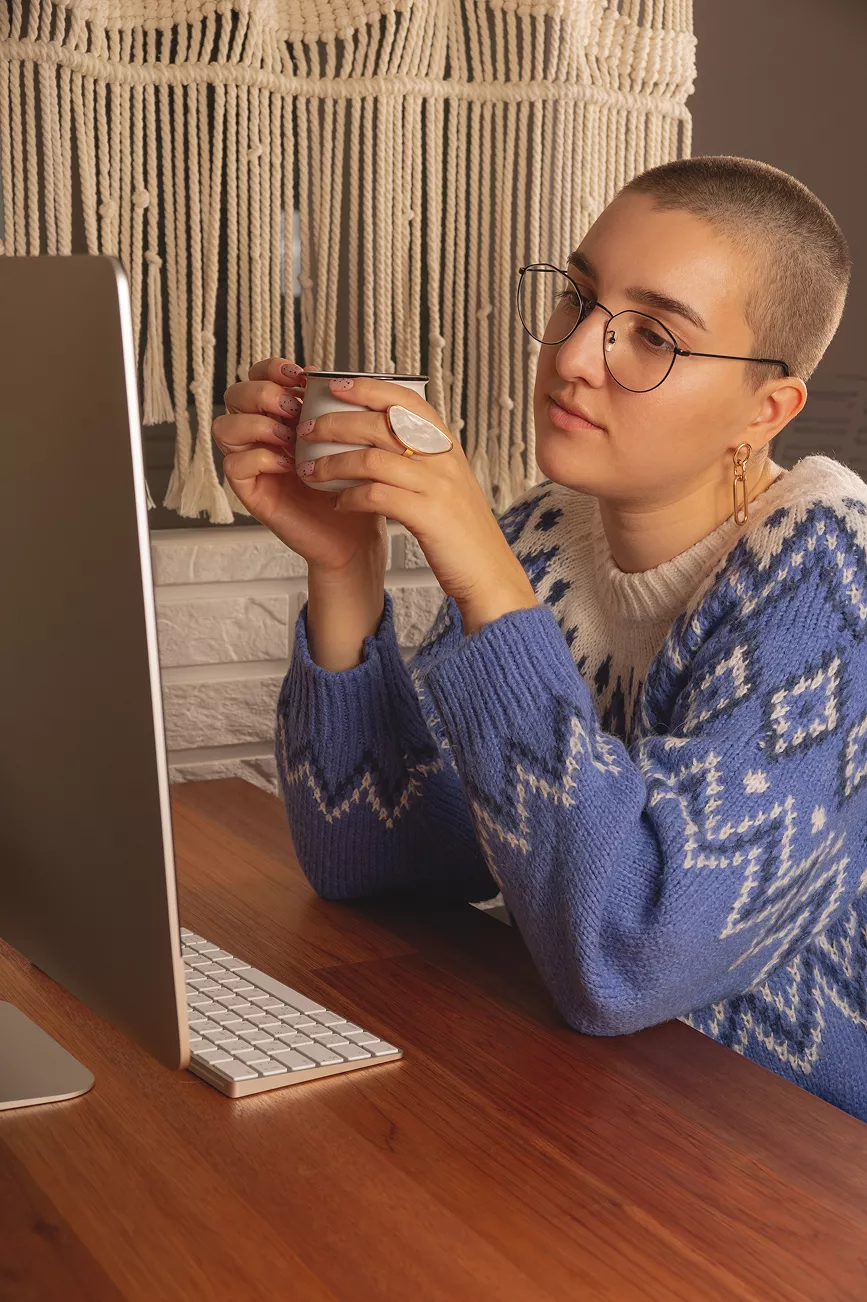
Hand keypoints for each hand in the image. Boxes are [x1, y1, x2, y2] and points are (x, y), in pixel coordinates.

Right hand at [212, 358, 387, 575]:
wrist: (356, 531)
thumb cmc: (354, 483)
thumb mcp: (348, 436)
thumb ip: (329, 405)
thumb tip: (317, 374)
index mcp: (281, 414)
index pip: (257, 375)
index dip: (271, 368)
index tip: (300, 376)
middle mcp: (260, 434)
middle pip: (234, 395)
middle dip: (263, 394)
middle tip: (295, 410)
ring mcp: (251, 462)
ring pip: (224, 426)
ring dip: (257, 425)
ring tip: (290, 438)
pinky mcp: (249, 490)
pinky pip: (234, 464)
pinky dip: (261, 458)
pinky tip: (289, 465)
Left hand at [294, 376, 538, 631]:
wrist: (489, 573)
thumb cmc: (461, 531)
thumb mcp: (447, 483)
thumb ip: (421, 458)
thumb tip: (379, 435)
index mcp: (446, 446)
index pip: (406, 401)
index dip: (369, 388)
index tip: (336, 385)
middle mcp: (443, 459)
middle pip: (380, 424)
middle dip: (335, 424)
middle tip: (306, 430)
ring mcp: (437, 485)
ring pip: (371, 459)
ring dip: (332, 464)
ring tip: (309, 471)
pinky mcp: (427, 515)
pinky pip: (376, 496)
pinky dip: (350, 497)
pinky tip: (337, 503)